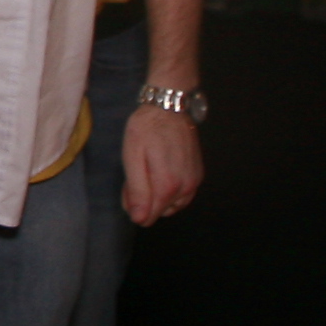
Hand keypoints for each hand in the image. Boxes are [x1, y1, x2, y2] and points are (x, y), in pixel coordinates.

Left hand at [122, 105, 202, 226]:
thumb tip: (139, 219)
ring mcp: (194, 181)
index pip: (149, 216)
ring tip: (148, 171)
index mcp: (168, 185)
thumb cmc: (147, 129)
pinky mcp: (198, 175)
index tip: (128, 188)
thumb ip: (137, 191)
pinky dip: (170, 190)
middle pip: (160, 211)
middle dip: (146, 200)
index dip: (134, 206)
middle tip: (136, 175)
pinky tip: (161, 171)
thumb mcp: (133, 157)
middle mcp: (186, 187)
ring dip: (159, 196)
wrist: (169, 107)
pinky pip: (182, 195)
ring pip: (172, 205)